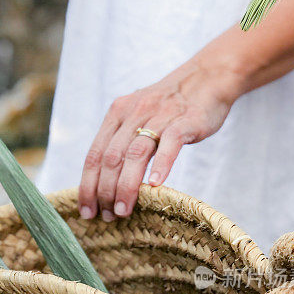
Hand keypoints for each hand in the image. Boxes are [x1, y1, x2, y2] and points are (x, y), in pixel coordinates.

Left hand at [78, 53, 242, 220]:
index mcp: (117, 114)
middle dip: (104, 191)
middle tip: (106, 216)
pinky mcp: (185, 121)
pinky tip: (154, 185)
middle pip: (111, 157)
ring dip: (126, 185)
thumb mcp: (138, 116)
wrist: (207, 77)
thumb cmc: (170, 106)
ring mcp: (159, 116)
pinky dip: (161, 165)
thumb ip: (121, 141)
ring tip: (123, 210)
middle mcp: (134, 113)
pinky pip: (170, 144)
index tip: (86, 210)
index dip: (87, 185)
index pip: (95, 154)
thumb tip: (105, 181)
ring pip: (135, 154)